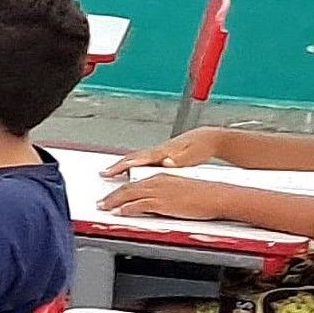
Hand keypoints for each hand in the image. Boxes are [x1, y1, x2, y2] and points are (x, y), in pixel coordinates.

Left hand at [100, 173, 231, 221]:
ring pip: (129, 195)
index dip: (121, 190)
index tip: (111, 195)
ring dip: (113, 201)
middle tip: (100, 202)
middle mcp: (157, 181)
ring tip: (104, 207)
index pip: (135, 183)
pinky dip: (126, 208)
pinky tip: (120, 212)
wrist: (217, 196)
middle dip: (112, 196)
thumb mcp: (181, 191)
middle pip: (127, 188)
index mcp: (162, 177)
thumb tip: (158, 204)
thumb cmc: (205, 196)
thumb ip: (166, 195)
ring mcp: (159, 191)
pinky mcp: (163, 202)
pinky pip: (139, 205)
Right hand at [102, 128, 223, 179]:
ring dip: (123, 165)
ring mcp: (160, 151)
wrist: (209, 138)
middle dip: (116, 166)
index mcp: (162, 152)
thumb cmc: (201, 147)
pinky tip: (132, 169)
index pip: (136, 159)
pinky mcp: (163, 154)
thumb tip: (166, 163)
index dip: (120, 167)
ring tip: (112, 172)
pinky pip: (143, 160)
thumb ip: (177, 161)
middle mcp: (158, 150)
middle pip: (132, 157)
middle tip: (103, 173)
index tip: (108, 172)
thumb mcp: (191, 156)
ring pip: (136, 158)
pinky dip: (133, 164)